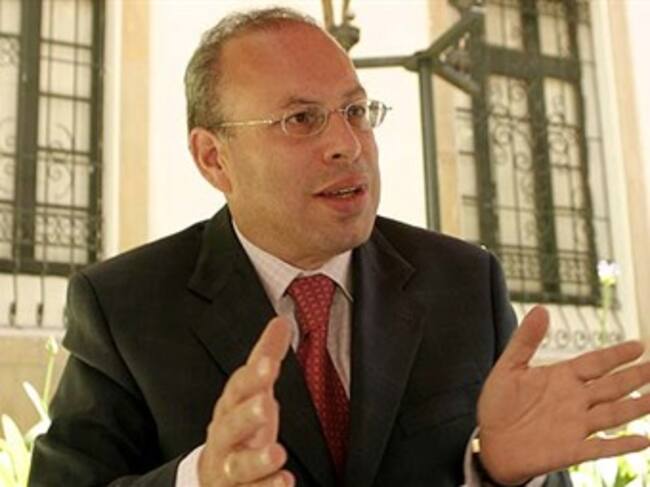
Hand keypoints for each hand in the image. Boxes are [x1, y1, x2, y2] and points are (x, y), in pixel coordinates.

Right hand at [198, 316, 294, 486]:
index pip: (237, 388)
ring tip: (279, 454)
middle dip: (245, 416)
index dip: (252, 377)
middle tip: (265, 406)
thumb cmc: (238, 425)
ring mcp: (229, 468)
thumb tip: (281, 320)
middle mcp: (225, 437)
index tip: (269, 365)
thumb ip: (266, 357)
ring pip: (237, 466)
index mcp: (229, 407)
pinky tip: (286, 482)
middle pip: (229, 426)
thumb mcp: (251, 390)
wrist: (209, 475)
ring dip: (256, 460)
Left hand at [478, 305, 649, 484]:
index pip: (595, 363)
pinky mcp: (571, 450)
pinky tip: (643, 440)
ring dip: (636, 407)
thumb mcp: (509, 367)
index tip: (639, 345)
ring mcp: (575, 425)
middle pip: (612, 386)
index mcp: (561, 377)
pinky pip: (602, 447)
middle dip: (635, 377)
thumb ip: (526, 340)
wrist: (491, 442)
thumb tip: (541, 308)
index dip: (616, 355)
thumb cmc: (499, 404)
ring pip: (614, 414)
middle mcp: (574, 400)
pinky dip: (622, 444)